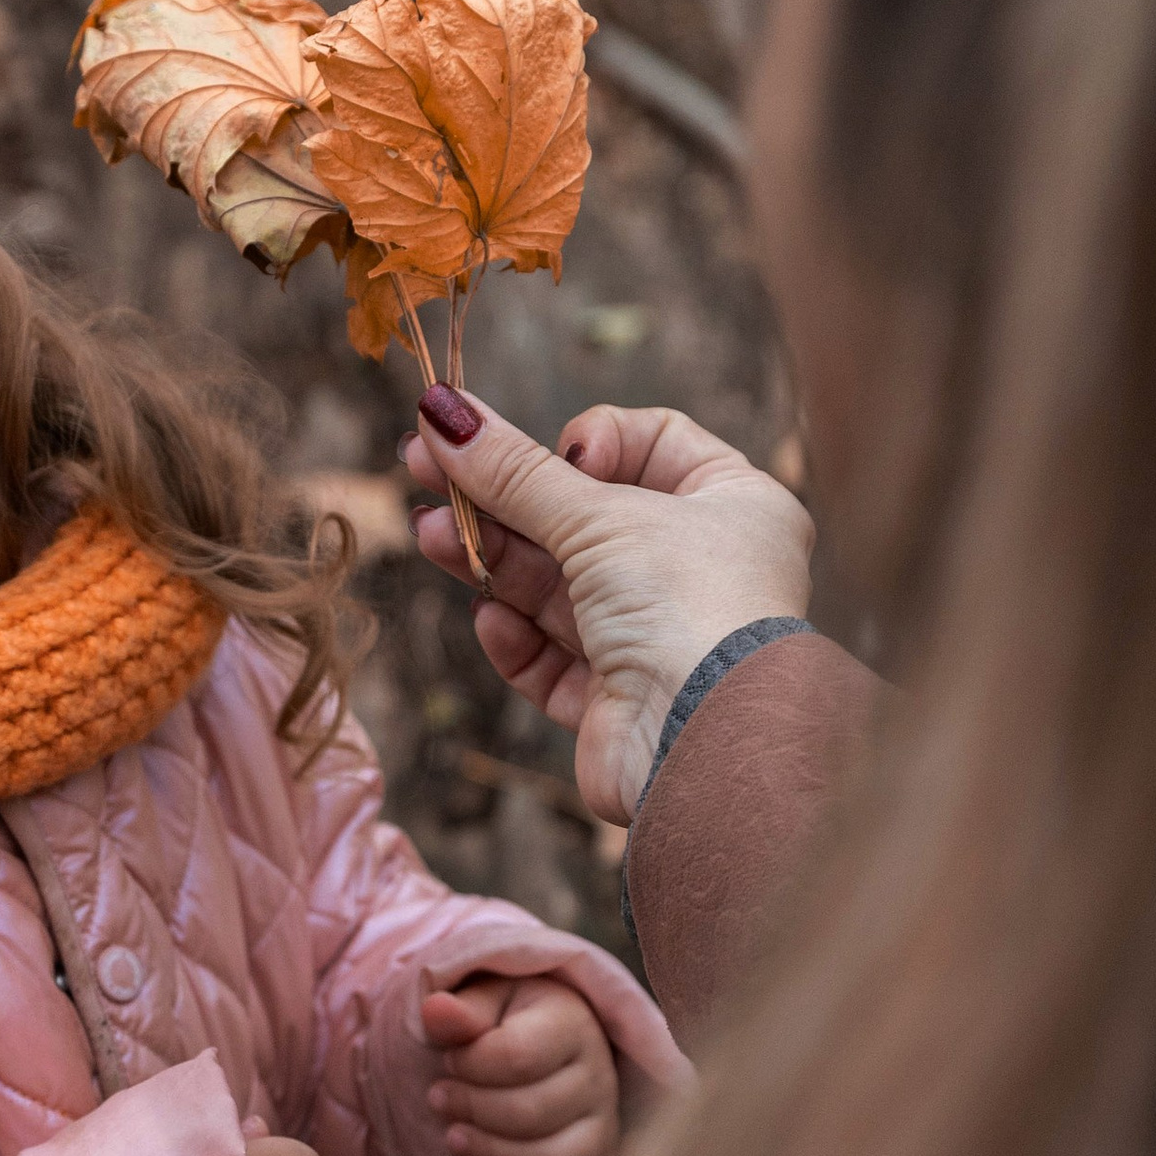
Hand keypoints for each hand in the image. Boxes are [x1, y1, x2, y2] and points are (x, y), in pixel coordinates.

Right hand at [403, 393, 812, 826]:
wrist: (704, 744)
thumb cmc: (688, 608)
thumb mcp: (599, 518)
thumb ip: (514, 471)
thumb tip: (443, 411)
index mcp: (733, 505)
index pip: (652, 441)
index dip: (592, 441)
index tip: (558, 454)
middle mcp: (700, 569)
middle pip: (584, 516)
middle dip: (504, 498)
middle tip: (422, 467)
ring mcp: (658, 637)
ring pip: (559, 588)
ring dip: (492, 559)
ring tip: (427, 533)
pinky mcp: (619, 701)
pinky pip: (556, 658)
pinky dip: (519, 637)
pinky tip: (490, 619)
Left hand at [419, 975, 619, 1155]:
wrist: (506, 1068)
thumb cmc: (488, 1029)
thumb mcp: (470, 1005)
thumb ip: (458, 1010)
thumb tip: (438, 1011)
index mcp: (571, 1022)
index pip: (518, 1055)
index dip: (470, 1065)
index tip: (446, 1060)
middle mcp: (599, 1075)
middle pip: (535, 1112)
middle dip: (475, 1110)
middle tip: (437, 1100)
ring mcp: (604, 1128)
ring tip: (455, 1139)